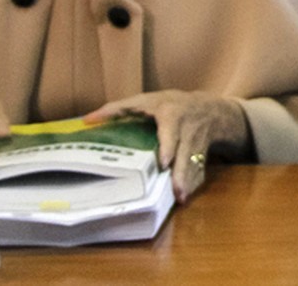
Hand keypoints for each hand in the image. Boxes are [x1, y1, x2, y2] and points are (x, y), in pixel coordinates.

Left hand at [84, 90, 250, 203]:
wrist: (211, 110)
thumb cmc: (171, 105)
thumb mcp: (148, 100)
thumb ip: (118, 108)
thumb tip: (86, 121)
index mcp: (172, 115)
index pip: (171, 130)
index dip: (168, 145)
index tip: (164, 162)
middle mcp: (186, 130)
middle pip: (185, 151)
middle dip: (181, 170)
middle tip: (175, 188)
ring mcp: (196, 144)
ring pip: (193, 164)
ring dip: (187, 181)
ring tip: (180, 197)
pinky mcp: (202, 156)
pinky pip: (198, 172)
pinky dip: (192, 185)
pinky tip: (185, 196)